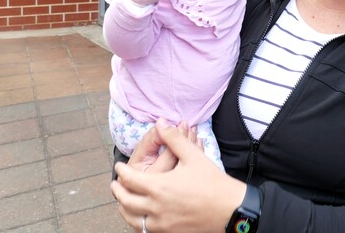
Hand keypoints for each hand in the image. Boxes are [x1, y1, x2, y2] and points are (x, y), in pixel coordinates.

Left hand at [111, 121, 245, 231]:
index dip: (122, 172)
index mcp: (159, 187)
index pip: (130, 179)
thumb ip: (173, 138)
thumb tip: (160, 123)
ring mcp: (162, 224)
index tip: (119, 167)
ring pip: (133, 220)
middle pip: (126, 202)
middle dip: (118, 192)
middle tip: (115, 184)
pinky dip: (139, 223)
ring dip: (125, 209)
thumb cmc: (211, 181)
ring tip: (123, 202)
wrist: (229, 209)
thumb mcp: (192, 155)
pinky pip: (146, 230)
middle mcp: (156, 208)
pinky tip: (141, 216)